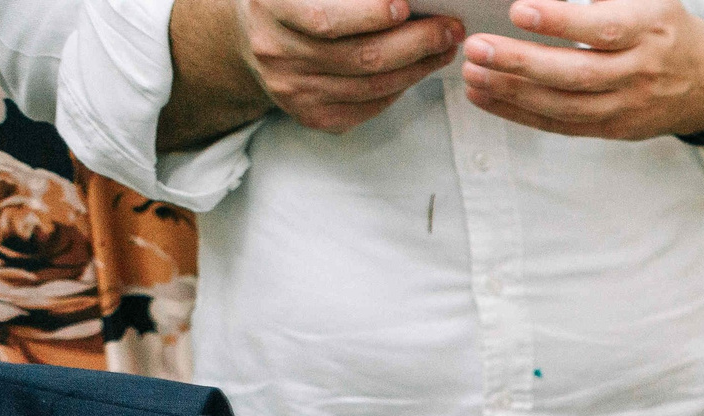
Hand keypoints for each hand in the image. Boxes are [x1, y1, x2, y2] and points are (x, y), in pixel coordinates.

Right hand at [233, 0, 464, 132]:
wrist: (254, 36)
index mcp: (270, 8)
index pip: (324, 19)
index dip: (368, 14)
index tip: (405, 5)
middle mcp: (277, 53)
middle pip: (361, 57)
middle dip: (416, 42)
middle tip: (450, 28)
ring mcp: (293, 91)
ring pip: (372, 86)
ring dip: (418, 67)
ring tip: (444, 47)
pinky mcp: (312, 116)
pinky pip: (368, 107)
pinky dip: (400, 88)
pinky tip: (418, 69)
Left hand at [460, 0, 703, 146]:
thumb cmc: (666, 27)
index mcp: (649, 27)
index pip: (602, 29)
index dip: (560, 21)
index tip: (519, 10)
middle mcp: (640, 70)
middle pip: (576, 73)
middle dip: (522, 62)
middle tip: (478, 47)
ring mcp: (627, 105)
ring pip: (565, 105)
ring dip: (513, 92)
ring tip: (473, 74)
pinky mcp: (615, 128)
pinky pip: (563, 125)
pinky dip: (521, 113)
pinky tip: (487, 97)